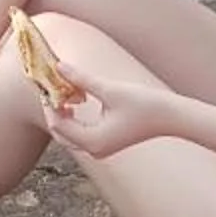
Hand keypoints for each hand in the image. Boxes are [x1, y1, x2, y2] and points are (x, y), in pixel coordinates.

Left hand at [38, 62, 170, 158]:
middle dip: (53, 110)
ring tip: (62, 91)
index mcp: (93, 141)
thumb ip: (81, 79)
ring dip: (63, 114)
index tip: (45, 83)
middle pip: (60, 133)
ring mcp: (100, 149)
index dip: (48, 104)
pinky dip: (74, 119)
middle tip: (49, 87)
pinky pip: (81, 134)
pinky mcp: (106, 144)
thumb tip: (58, 66)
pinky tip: (75, 100)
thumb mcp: (109, 89)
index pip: (58, 125)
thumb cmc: (144, 104)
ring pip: (69, 135)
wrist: (171, 117)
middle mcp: (94, 150)